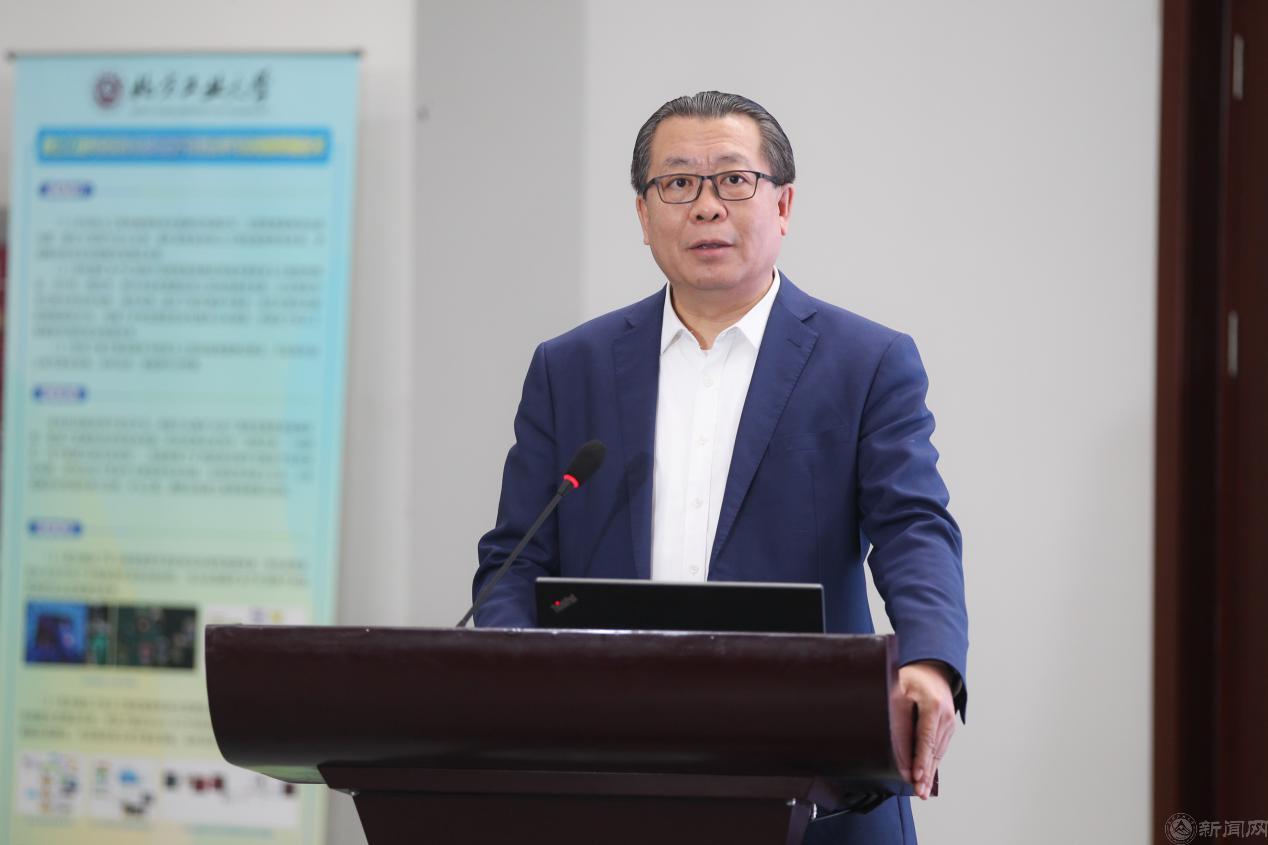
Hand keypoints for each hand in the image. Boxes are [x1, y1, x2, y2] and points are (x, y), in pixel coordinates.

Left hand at [890, 660, 955, 799]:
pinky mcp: (948, 725)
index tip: (915, 776)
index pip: (926, 739)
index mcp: (934, 705)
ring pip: (939, 751)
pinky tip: (926, 774)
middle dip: (925, 773)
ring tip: (921, 789)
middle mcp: (946, 715)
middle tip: (919, 792)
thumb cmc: (911, 675)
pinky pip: (940, 746)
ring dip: (929, 770)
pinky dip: (933, 761)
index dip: (920, 760)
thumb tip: (897, 749)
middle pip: (934, 750)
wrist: (931, 664)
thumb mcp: (898, 692)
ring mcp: (950, 721)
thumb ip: (898, 720)